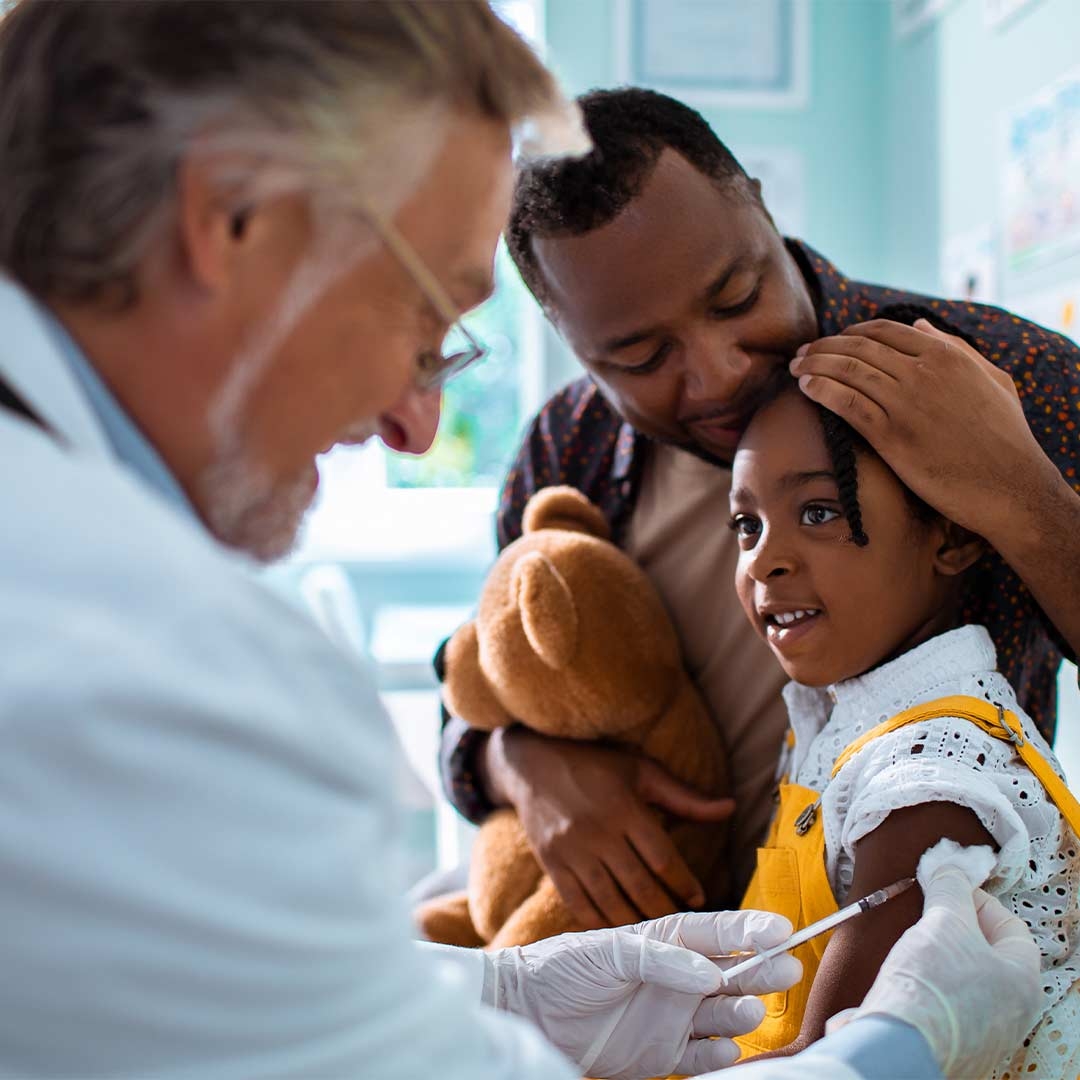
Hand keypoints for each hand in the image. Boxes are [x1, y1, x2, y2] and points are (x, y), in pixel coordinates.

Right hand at [484, 728, 733, 927]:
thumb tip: (730, 807)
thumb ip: (685, 796)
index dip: (684, 883)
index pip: (662, 857)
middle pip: (639, 885)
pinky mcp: (551, 863)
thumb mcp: (641, 771)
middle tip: (683, 925)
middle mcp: (597, 831)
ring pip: (610, 900)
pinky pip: (578, 903)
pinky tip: (618, 931)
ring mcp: (571, 850)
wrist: (533, 763)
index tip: (699, 898)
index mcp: (623, 807)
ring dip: (636, 922)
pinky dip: (600, 922)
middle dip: (665, 910)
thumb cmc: (595, 764)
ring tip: (656, 934)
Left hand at [484, 909, 801, 1079]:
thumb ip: (661, 957)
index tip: (783, 929)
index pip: (717, 931)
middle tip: (789, 967)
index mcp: (666, 941)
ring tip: (752, 1008)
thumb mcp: (610, 949)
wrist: (529, 1011)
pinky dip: (719, 1054)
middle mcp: (678, 977)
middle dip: (762, 969)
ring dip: (743, 1011)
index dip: (751, 929)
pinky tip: (727, 1047)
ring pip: (724, 1014)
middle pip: (733, 972)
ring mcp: (673, 1015)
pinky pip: (702, 1056)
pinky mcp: (663, 1053)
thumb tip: (711, 970)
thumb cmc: (565, 966)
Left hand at [791, 318, 1060, 542]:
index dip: (850, 334)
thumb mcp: (992, 379)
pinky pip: (847, 403)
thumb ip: (956, 348)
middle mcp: (923, 372)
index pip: (883, 331)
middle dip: (824, 347)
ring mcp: (905, 403)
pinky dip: (821, 390)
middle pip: (857, 348)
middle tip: (802, 353)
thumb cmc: (1005, 436)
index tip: (832, 342)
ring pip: (847, 371)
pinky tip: (806, 388)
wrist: (1009, 485)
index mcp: (946, 354)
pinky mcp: (892, 435)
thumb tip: (919, 325)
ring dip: (814, 365)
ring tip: (795, 368)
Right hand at [854, 865, 1040, 1077]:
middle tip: (929, 911)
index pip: (1012, 927)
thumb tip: (948, 866)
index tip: (948, 888)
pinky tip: (905, 975)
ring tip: (913, 942)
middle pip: (988, 955)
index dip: (979, 900)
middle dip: (957, 927)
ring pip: (965, 980)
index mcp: (1023, 982)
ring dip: (940, 956)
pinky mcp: (953, 1046)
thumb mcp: (944, 919)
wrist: (896, 1042)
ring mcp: (984, 1035)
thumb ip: (950, 889)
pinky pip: (945, 1004)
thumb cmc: (932, 981)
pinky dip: (927, 984)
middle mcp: (1013, 1014)